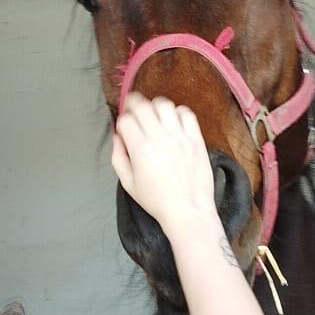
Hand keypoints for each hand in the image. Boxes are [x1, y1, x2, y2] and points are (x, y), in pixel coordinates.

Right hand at [112, 94, 216, 238]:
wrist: (188, 210)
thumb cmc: (157, 200)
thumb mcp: (128, 184)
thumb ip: (118, 157)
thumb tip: (118, 138)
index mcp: (141, 150)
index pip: (126, 119)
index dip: (122, 120)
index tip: (124, 126)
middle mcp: (160, 138)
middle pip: (143, 106)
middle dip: (134, 104)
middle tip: (133, 110)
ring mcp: (180, 137)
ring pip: (164, 105)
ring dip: (155, 106)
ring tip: (154, 116)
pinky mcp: (196, 139)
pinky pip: (186, 113)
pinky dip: (178, 112)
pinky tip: (173, 122)